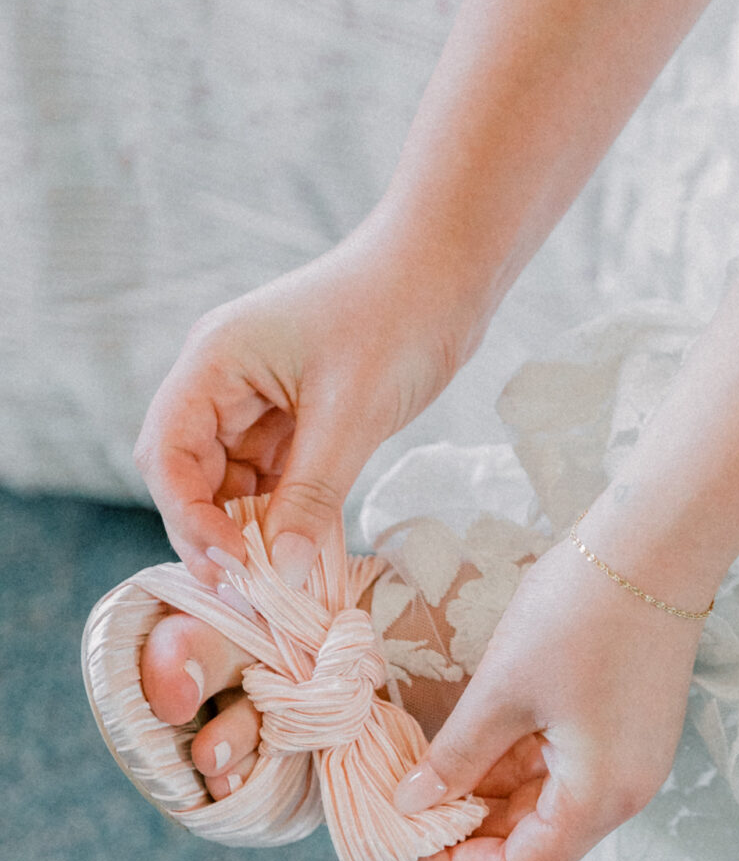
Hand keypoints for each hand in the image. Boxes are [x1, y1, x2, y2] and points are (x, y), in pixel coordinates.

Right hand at [134, 216, 489, 589]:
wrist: (448, 269)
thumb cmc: (396, 318)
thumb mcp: (352, 415)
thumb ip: (312, 496)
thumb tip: (282, 573)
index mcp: (215, 362)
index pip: (168, 454)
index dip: (189, 517)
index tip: (233, 565)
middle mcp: (223, 380)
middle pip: (191, 474)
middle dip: (214, 532)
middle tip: (251, 591)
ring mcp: (258, 398)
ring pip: (233, 482)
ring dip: (251, 530)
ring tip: (281, 582)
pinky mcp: (296, 415)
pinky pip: (274, 477)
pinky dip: (284, 515)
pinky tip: (304, 552)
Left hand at [397, 538, 705, 860]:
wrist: (658, 544)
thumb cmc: (580, 614)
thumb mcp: (502, 690)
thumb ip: (457, 756)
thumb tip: (412, 803)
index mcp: (599, 796)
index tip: (407, 842)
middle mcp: (624, 792)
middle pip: (539, 841)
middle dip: (472, 832)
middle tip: (409, 807)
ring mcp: (632, 759)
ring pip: (550, 804)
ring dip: (492, 796)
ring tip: (430, 772)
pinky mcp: (630, 728)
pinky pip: (567, 769)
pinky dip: (519, 766)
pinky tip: (474, 744)